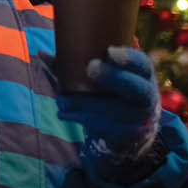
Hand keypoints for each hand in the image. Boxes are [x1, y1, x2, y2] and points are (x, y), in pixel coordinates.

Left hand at [57, 46, 164, 183]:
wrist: (130, 132)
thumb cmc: (110, 93)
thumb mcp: (103, 77)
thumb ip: (74, 65)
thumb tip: (41, 54)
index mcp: (142, 75)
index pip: (142, 64)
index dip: (129, 58)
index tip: (110, 51)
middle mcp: (145, 96)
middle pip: (135, 87)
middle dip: (113, 76)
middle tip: (91, 67)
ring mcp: (138, 118)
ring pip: (112, 109)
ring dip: (84, 103)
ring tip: (62, 101)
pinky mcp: (126, 136)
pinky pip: (103, 127)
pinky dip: (81, 118)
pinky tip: (64, 114)